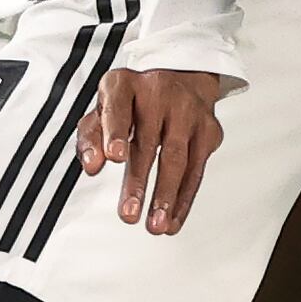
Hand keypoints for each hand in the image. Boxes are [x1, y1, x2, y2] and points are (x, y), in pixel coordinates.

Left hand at [78, 65, 226, 233]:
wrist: (183, 76)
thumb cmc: (134, 100)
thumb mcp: (105, 108)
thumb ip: (91, 137)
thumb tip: (92, 166)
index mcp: (124, 84)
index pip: (118, 108)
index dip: (115, 132)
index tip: (114, 157)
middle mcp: (159, 93)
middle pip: (149, 141)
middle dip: (138, 181)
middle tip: (128, 213)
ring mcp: (188, 110)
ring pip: (178, 158)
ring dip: (166, 195)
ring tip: (154, 225)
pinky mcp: (209, 129)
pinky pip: (197, 169)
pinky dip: (184, 198)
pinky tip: (173, 219)